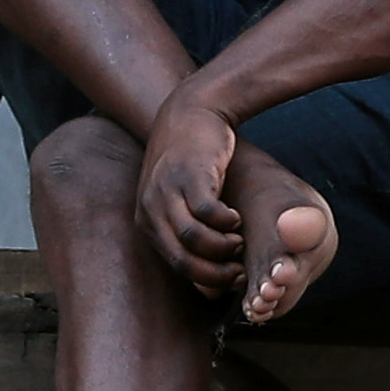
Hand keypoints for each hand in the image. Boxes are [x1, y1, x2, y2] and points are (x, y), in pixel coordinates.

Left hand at [139, 93, 248, 296]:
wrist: (192, 110)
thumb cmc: (195, 160)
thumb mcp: (182, 198)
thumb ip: (191, 230)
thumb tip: (211, 278)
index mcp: (148, 222)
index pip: (175, 266)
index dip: (207, 279)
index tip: (232, 279)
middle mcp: (151, 210)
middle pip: (182, 260)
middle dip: (215, 273)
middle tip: (241, 271)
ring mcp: (166, 192)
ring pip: (192, 239)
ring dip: (221, 248)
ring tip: (239, 241)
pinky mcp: (187, 175)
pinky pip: (205, 212)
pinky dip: (224, 222)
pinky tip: (236, 217)